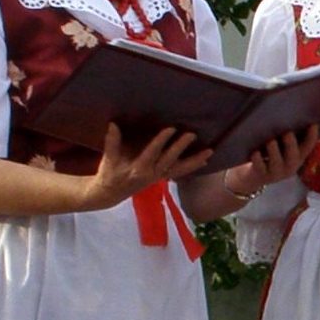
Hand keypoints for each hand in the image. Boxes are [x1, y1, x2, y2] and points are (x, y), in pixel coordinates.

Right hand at [85, 124, 213, 209]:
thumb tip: (113, 124)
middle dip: (181, 147)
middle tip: (192, 134)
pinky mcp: (162, 178)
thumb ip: (112, 142)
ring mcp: (158, 177)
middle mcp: (152, 174)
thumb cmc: (108, 174)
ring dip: (195, 161)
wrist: (110, 194)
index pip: (152, 153)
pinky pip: (180, 173)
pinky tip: (204, 161)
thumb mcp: (109, 159)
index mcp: (138, 169)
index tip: (171, 129)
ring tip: (210, 152)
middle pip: (170, 160)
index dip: (161, 141)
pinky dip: (192, 167)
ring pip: (180, 169)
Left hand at [220, 126, 319, 202]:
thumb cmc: (271, 156)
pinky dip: (257, 159)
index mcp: (298, 157)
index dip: (312, 137)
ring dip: (274, 151)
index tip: (313, 124)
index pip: (308, 147)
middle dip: (291, 144)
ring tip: (270, 140)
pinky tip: (255, 152)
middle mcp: (289, 165)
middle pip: (293, 155)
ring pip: (276, 161)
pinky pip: (260, 167)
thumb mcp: (283, 149)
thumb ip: (289, 136)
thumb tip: (290, 114)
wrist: (255, 176)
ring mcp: (276, 172)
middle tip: (287, 133)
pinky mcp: (261, 174)